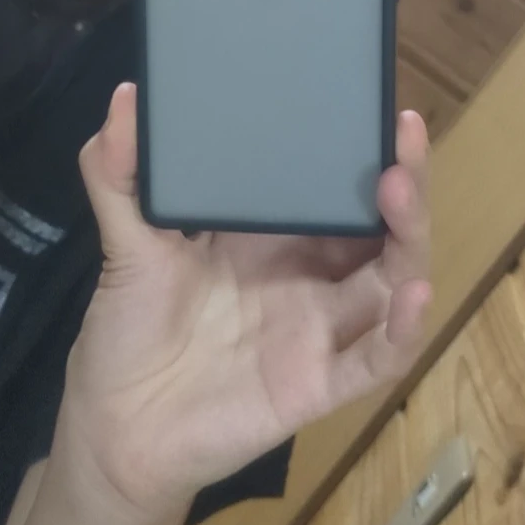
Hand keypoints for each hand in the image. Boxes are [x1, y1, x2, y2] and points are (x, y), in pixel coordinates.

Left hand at [60, 83, 431, 516]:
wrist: (114, 428)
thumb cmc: (126, 332)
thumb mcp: (123, 244)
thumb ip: (118, 174)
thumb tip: (125, 97)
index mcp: (268, 239)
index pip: (329, 188)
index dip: (356, 150)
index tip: (369, 102)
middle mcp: (306, 278)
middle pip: (375, 228)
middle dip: (400, 181)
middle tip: (401, 132)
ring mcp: (317, 331)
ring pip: (389, 282)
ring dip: (409, 236)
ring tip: (401, 188)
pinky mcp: (317, 384)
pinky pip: (375, 359)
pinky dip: (402, 329)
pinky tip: (410, 293)